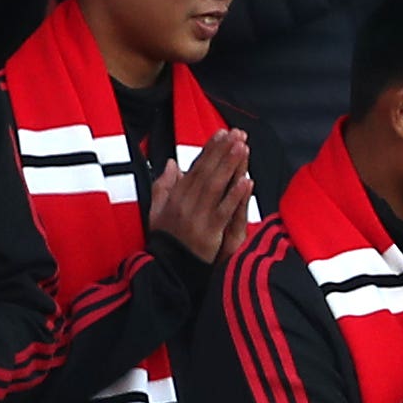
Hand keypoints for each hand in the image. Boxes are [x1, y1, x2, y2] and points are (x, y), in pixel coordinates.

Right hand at [146, 129, 254, 265]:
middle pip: (207, 171)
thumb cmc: (165, 240)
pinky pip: (223, 210)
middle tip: (237, 134)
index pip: (196, 167)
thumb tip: (172, 163)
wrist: (166, 270)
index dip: (210, 149)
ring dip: (229, 165)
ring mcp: (197, 217)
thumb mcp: (156, 210)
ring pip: (215, 186)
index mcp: (176, 196)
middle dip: (223, 150)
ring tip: (242, 147)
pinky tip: (246, 181)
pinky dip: (235, 195)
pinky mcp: (208, 232)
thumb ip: (163, 186)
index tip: (222, 133)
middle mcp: (185, 203)